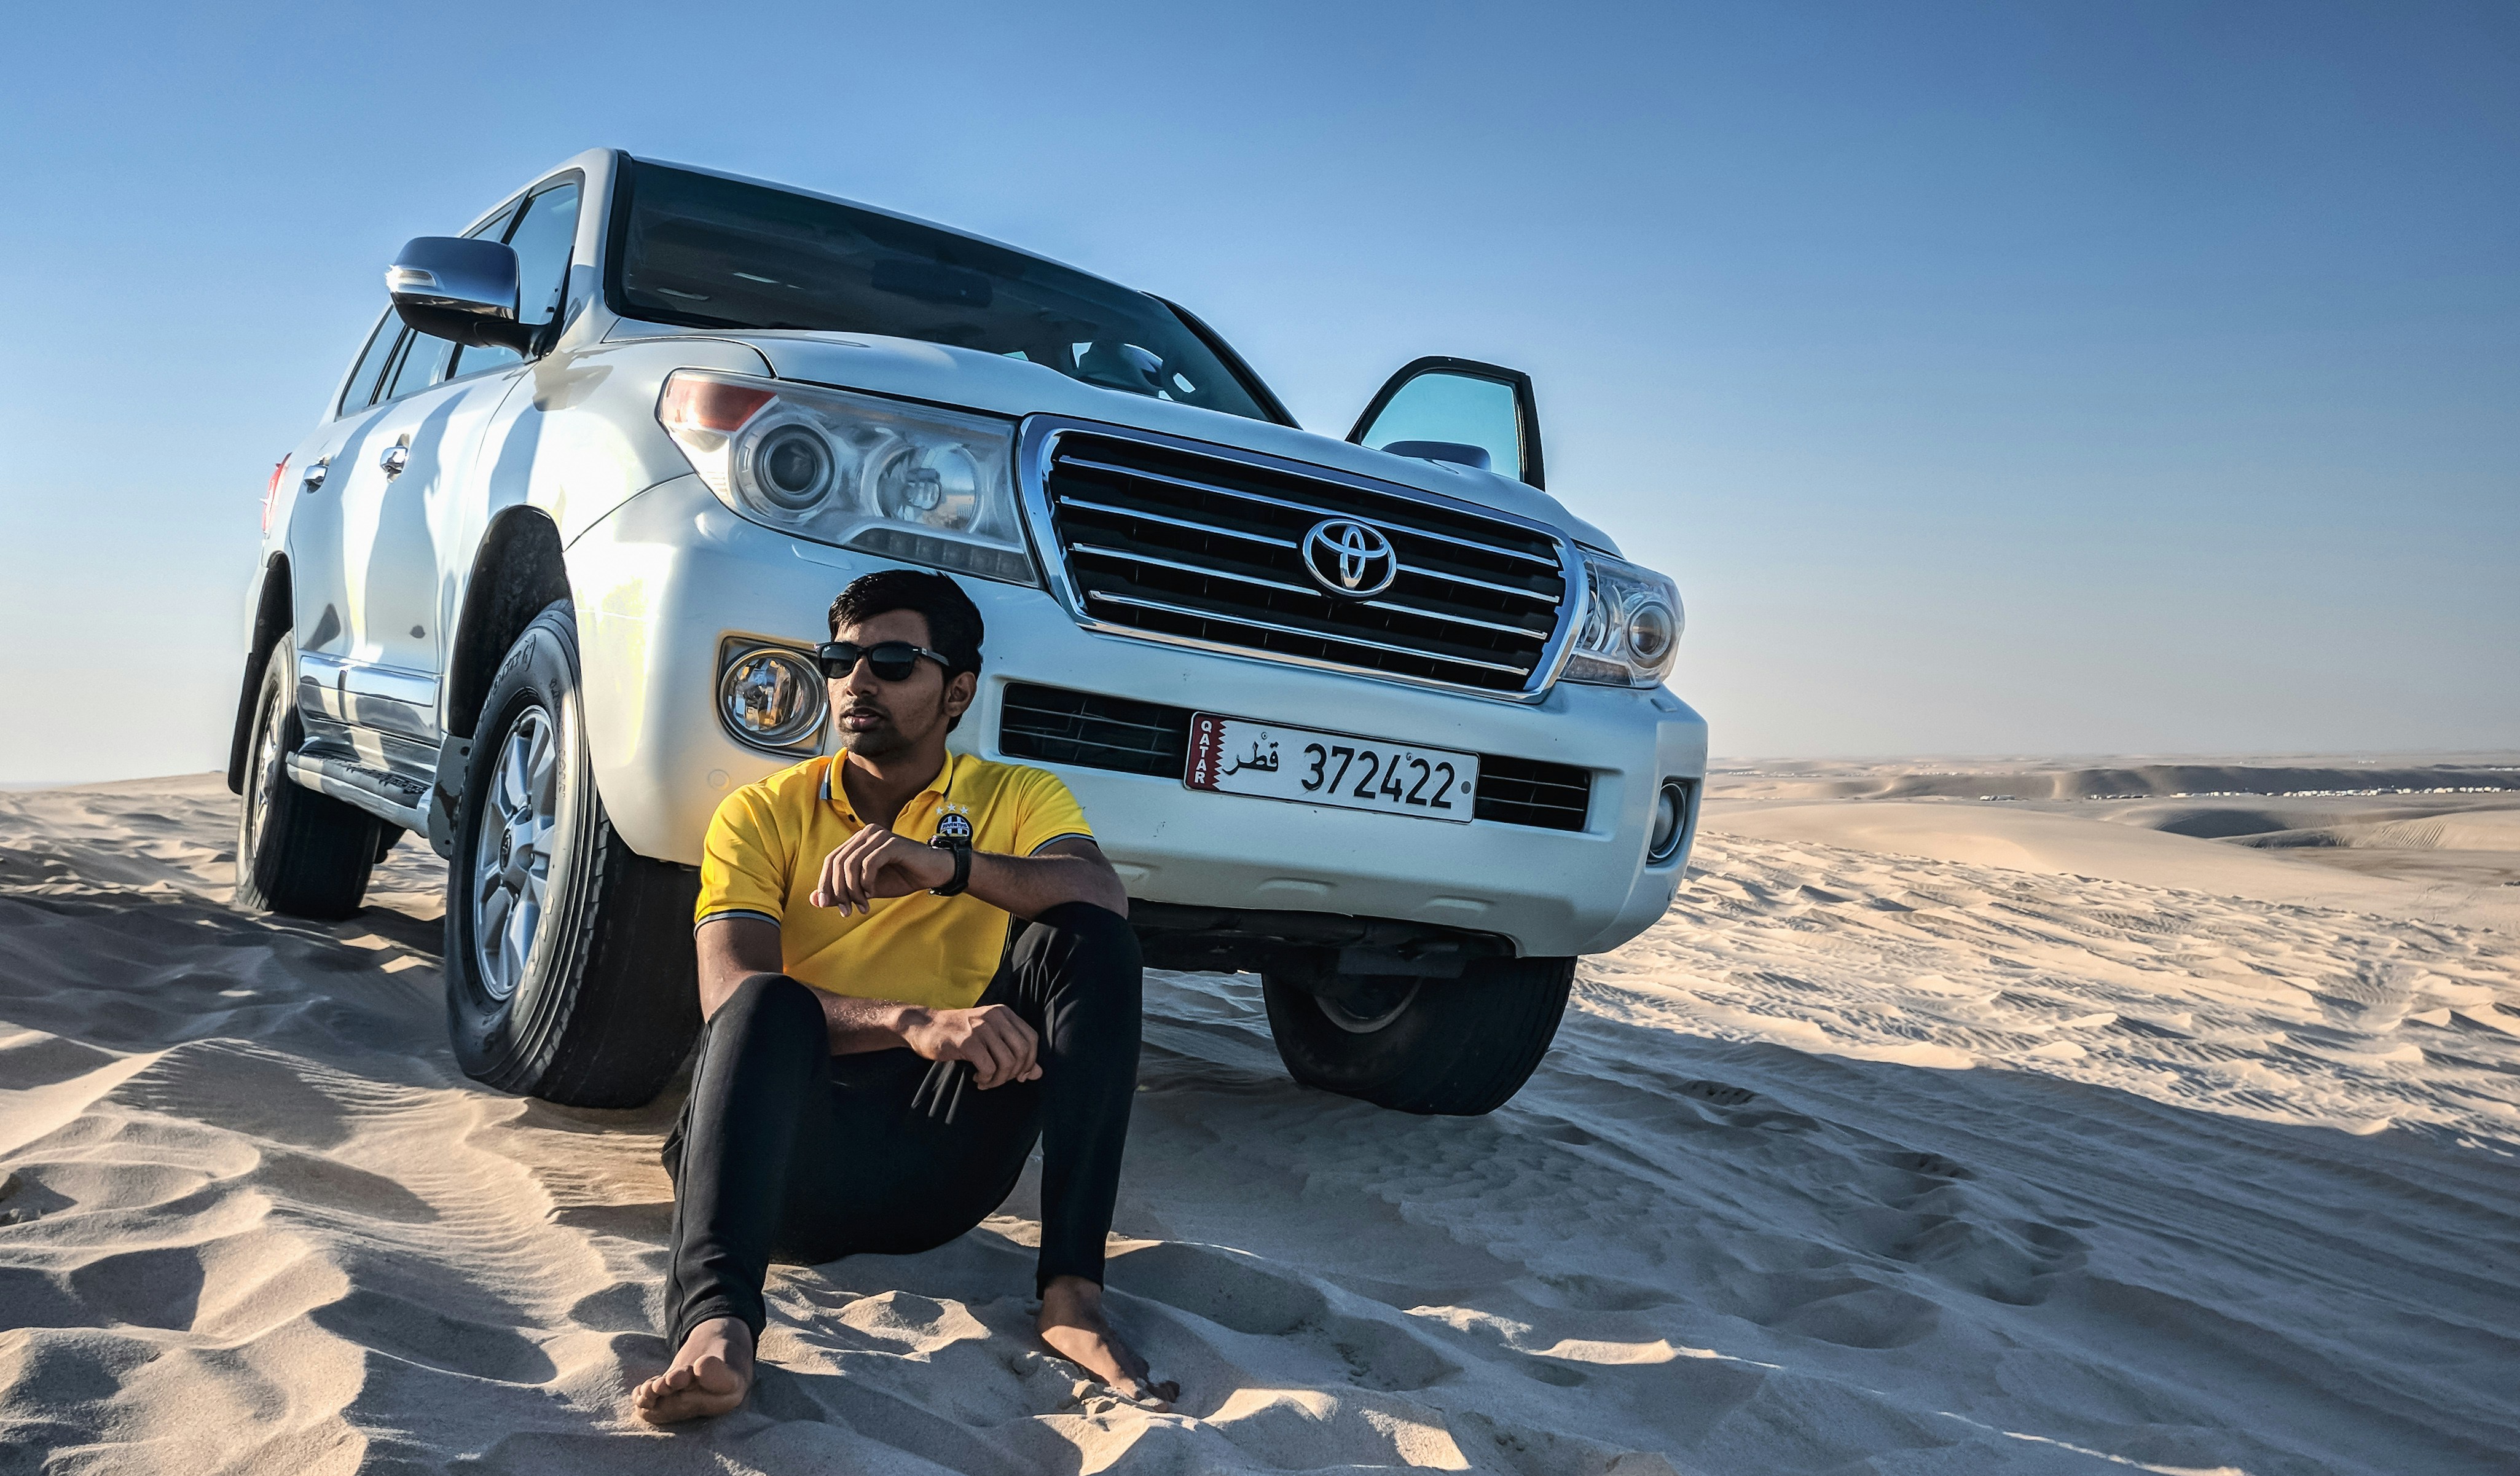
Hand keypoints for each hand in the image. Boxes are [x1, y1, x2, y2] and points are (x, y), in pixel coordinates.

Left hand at [810, 824, 954, 913]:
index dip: (825, 883)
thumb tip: (814, 900)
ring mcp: (878, 835)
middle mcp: (866, 833)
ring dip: (853, 890)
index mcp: (858, 840)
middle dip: (838, 890)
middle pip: (838, 862)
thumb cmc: (901, 878)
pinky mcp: (891, 843)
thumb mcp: (866, 889)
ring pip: (851, 864)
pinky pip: (869, 864)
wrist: (933, 873)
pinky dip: (867, 882)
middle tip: (846, 911)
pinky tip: (872, 893)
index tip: (827, 905)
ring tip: (863, 905)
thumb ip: (842, 892)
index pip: (831, 860)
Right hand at [898, 1004, 1041, 1088]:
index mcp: (1003, 1013)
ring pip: (1007, 1062)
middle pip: (1022, 1051)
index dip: (1030, 1061)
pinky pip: (988, 1067)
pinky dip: (986, 1078)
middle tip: (1000, 1080)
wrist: (924, 1027)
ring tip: (986, 1081)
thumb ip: (1015, 1054)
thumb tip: (1038, 1073)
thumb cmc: (959, 1034)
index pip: (1032, 1039)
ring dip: (998, 1079)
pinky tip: (977, 1078)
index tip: (1020, 1075)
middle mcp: (995, 1017)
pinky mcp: (967, 1041)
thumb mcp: (989, 1038)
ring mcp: (981, 1028)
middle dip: (1015, 1073)